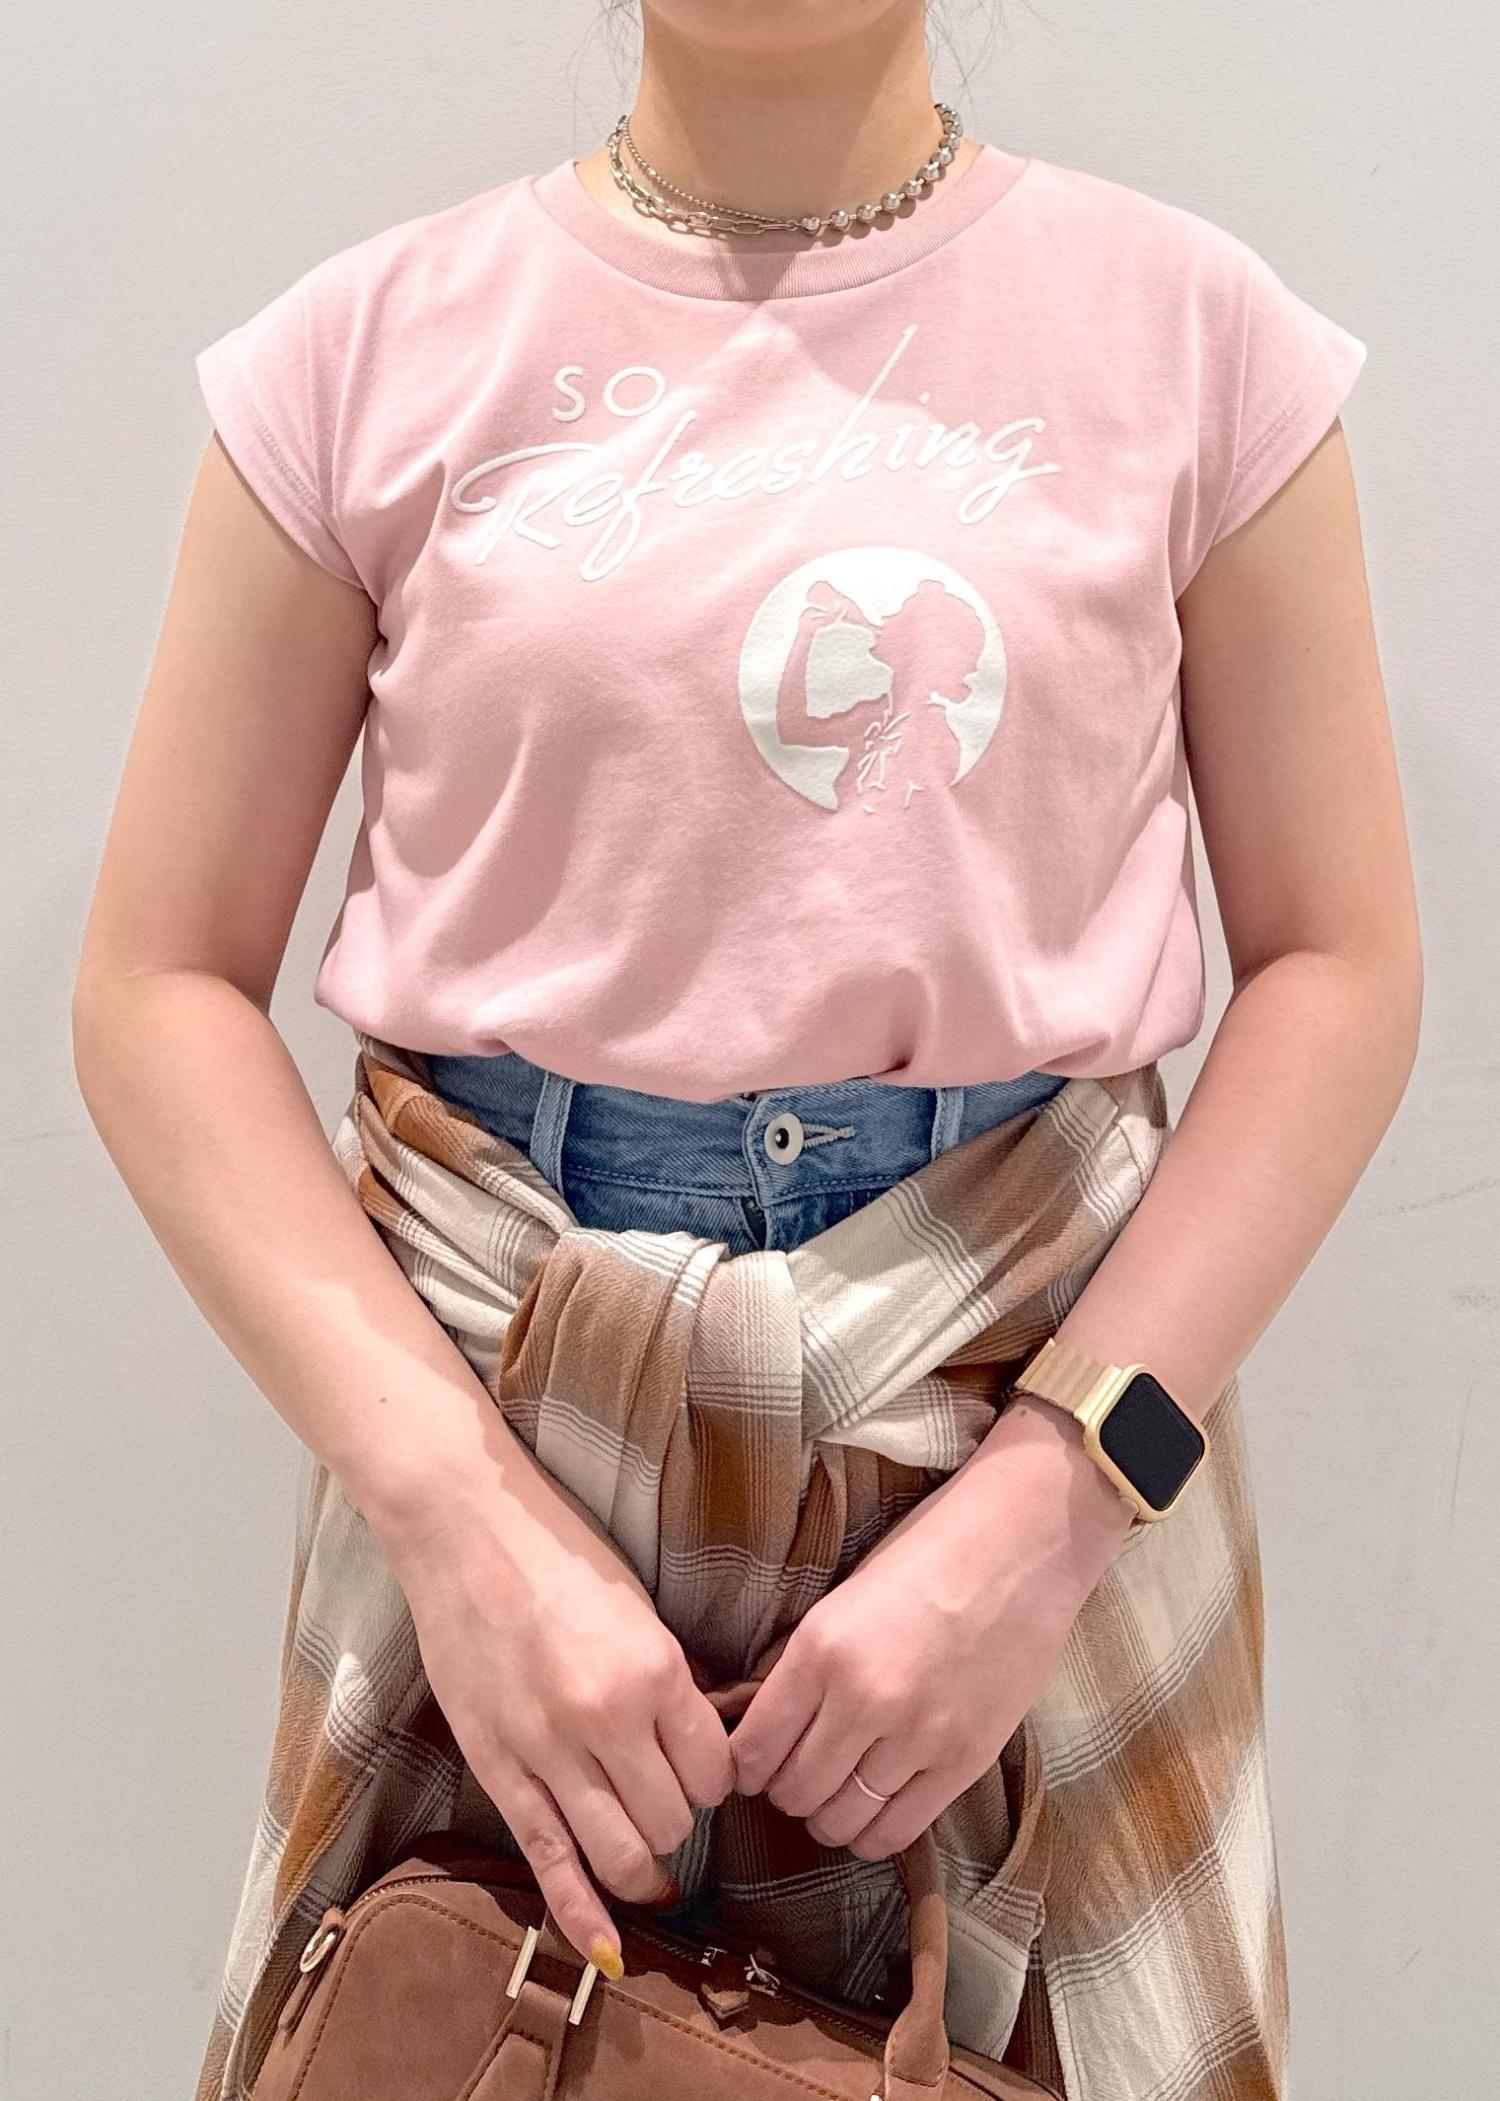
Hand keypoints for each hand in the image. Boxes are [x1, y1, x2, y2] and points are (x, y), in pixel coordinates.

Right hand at [381, 1458, 735, 1974]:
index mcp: (654, 1671)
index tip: (698, 1765)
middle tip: (662, 1791)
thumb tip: (705, 1743)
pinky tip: (606, 1950)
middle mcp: (606, 1719)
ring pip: (621, 1854)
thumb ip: (672, 1681)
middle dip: (676, 1817)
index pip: (715, 1773)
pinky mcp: (499, 1768)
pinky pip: (548, 1861)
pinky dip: (580, 1914)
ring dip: (639, 1858)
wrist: (466, 1530)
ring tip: (638, 1842)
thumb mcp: (639, 1609)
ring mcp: (548, 1750)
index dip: (714, 1777)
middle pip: (672, 1821)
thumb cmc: (558, 1555)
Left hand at [727, 1398, 1134, 1856]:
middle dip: (785, 1791)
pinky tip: (873, 1809)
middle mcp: (862, 1700)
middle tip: (798, 1774)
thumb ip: (805, 1665)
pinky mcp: (964, 1762)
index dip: (745, 1767)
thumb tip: (765, 1725)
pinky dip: (873, 1832)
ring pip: (839, 1821)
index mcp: (820, 1649)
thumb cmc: (929, 1555)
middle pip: (793, 1792)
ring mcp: (916, 1737)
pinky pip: (896, 1831)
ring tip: (837, 1792)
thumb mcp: (843, 1598)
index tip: (754, 1765)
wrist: (1022, 1543)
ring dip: (828, 1815)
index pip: (753, 1749)